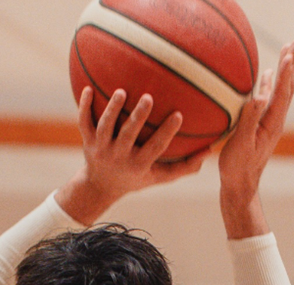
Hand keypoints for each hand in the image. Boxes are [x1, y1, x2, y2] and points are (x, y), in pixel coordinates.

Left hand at [56, 86, 209, 224]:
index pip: (155, 147)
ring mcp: (101, 148)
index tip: (178, 114)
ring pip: (105, 127)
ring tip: (120, 91)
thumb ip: (185, 166)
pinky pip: (84, 122)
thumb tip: (210, 149)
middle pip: (128, 135)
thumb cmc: (136, 177)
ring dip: (112, 110)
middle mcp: (118, 156)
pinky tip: (88, 88)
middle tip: (148, 98)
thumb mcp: (160, 177)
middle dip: (137, 117)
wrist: (100, 186)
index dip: (167, 132)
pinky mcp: (87, 140)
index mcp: (138, 164)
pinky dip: (84, 107)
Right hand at [218, 38, 293, 237]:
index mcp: (272, 123)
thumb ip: (250, 119)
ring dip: (285, 70)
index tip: (290, 51)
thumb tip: (260, 96)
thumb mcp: (242, 143)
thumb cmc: (238, 167)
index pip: (283, 91)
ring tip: (287, 52)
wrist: (240, 186)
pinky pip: (270, 98)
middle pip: (288, 86)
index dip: (287, 70)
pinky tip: (266, 76)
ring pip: (281, 90)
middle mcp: (275, 120)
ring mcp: (269, 122)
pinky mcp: (260, 125)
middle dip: (293, 63)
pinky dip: (270, 83)